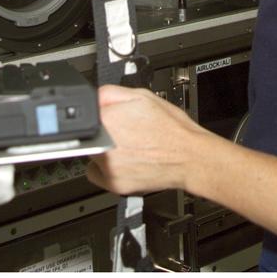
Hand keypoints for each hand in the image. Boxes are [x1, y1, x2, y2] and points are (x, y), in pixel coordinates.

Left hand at [86, 84, 213, 195]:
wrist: (190, 157)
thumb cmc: (172, 129)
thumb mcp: (143, 96)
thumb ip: (111, 93)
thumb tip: (95, 97)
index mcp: (107, 120)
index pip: (87, 112)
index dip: (101, 112)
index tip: (110, 115)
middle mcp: (102, 145)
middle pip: (88, 133)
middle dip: (102, 130)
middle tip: (124, 130)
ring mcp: (107, 168)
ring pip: (90, 153)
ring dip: (103, 149)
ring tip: (128, 146)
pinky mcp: (113, 184)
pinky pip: (96, 173)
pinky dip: (106, 168)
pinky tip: (124, 161)